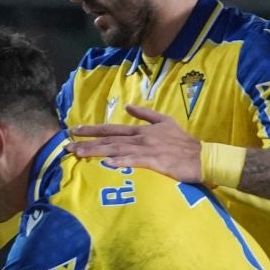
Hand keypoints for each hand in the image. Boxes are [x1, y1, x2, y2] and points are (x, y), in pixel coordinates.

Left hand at [68, 105, 202, 180]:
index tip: (74, 130)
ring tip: (79, 154)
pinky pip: (135, 161)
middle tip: (67, 146)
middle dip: (87, 142)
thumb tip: (128, 106)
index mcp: (141, 130)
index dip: (92, 129)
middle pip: (109, 140)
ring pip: (117, 150)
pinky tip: (108, 164)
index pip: (112, 129)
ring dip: (97, 152)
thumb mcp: (165, 121)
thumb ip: (146, 114)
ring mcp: (147, 150)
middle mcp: (141, 138)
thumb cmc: (183, 142)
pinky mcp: (156, 162)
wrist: (202, 156)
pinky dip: (122, 162)